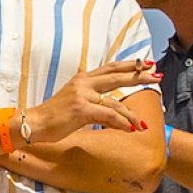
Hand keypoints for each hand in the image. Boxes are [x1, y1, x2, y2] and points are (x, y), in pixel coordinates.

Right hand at [25, 59, 159, 142]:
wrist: (36, 122)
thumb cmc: (56, 115)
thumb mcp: (77, 102)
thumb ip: (95, 101)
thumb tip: (117, 111)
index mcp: (82, 79)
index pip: (110, 68)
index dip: (128, 65)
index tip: (145, 63)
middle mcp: (83, 83)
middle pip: (116, 77)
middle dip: (138, 76)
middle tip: (157, 75)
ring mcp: (82, 95)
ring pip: (115, 102)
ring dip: (131, 116)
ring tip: (142, 125)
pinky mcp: (81, 109)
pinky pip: (108, 115)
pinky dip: (121, 123)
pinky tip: (129, 129)